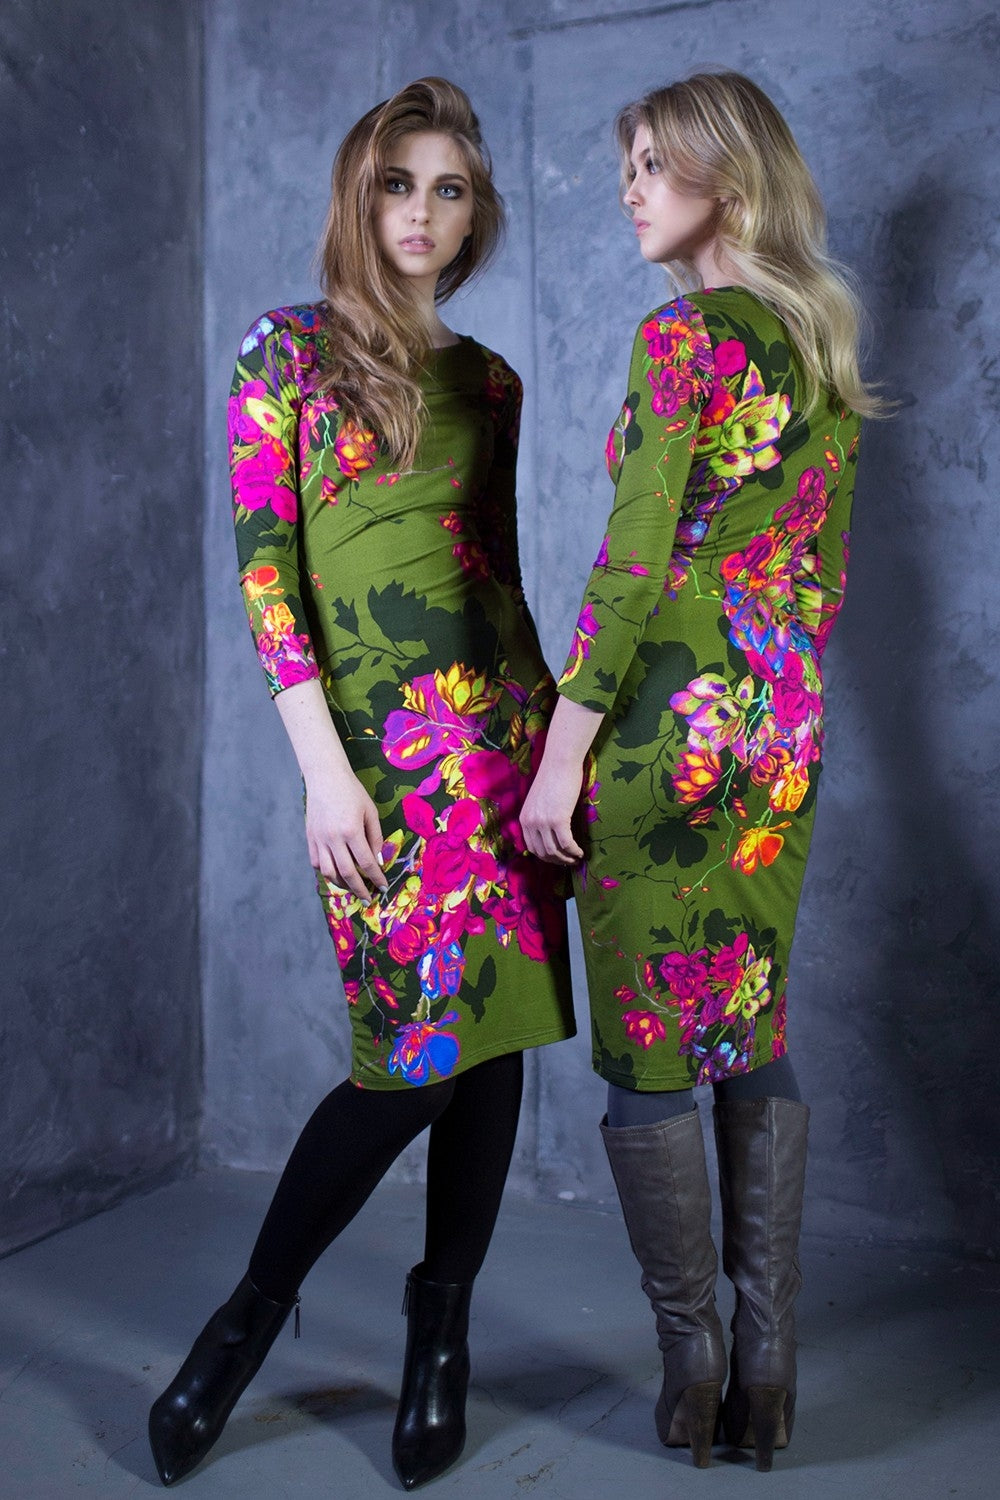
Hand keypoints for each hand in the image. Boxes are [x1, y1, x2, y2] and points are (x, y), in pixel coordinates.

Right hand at [305, 769, 388, 901]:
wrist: (325, 777)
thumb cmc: (352, 792)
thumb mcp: (370, 812)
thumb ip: (375, 838)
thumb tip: (377, 861)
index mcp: (351, 830)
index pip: (365, 863)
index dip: (376, 877)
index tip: (383, 887)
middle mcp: (333, 838)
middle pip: (346, 873)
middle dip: (359, 889)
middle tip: (368, 898)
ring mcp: (319, 839)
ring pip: (328, 872)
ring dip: (342, 884)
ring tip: (353, 888)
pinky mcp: (310, 837)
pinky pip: (316, 862)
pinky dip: (326, 872)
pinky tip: (336, 874)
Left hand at [520, 759, 584, 865]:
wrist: (560, 763)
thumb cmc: (553, 778)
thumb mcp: (539, 802)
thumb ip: (540, 817)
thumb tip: (550, 835)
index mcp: (524, 818)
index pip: (532, 847)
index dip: (546, 857)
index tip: (558, 858)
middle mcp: (530, 822)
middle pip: (543, 852)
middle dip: (557, 860)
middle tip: (569, 861)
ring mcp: (543, 822)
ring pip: (554, 851)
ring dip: (566, 858)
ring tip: (576, 858)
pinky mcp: (558, 819)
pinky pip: (566, 843)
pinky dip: (574, 851)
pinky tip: (581, 852)